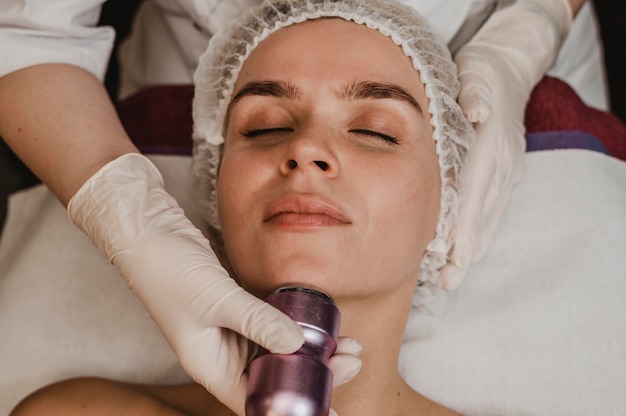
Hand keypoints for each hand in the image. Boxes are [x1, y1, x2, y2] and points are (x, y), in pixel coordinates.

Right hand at [67, 154, 359, 414]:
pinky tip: (321, 324)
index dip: (294, 410)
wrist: (149, 231)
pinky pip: (273, 325)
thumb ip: (258, 321)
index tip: (331, 410)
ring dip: (311, 350)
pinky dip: (296, 327)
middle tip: (353, 360)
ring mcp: (231, 330)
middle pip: (274, 378)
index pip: (257, 401)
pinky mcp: (238, 308)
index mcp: (210, 366)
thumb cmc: (168, 270)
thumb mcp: (216, 299)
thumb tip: (298, 344)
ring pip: (278, 352)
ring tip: (349, 344)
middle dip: (315, 374)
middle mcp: (222, 354)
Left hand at [440, 0, 571, 289]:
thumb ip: (474, 93)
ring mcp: (505, 170)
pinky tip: (469, 250)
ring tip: (453, 276)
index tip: (453, 258)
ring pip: (488, 217)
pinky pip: (492, 208)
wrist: (507, 69)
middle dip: (465, 251)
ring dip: (472, 247)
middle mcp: (501, 164)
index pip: (475, 194)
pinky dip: (479, 231)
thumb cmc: (480, 74)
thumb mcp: (474, 75)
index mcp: (490, 146)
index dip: (464, 228)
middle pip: (482, 215)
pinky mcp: (503, 172)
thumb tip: (476, 109)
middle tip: (448, 282)